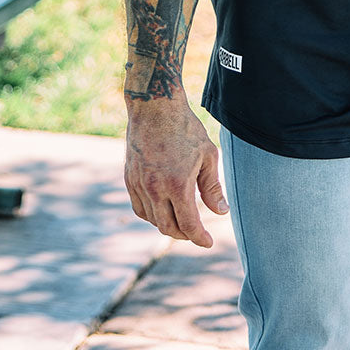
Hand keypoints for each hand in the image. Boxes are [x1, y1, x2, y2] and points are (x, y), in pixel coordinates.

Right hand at [124, 93, 228, 247]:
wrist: (154, 107)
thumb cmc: (185, 128)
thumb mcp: (207, 155)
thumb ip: (212, 187)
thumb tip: (220, 212)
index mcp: (178, 184)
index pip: (188, 225)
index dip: (199, 238)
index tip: (208, 243)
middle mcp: (155, 189)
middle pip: (168, 228)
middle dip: (184, 235)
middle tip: (196, 232)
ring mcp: (139, 185)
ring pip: (153, 220)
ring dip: (168, 225)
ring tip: (182, 220)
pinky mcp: (129, 179)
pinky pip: (139, 208)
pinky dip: (152, 215)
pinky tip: (163, 210)